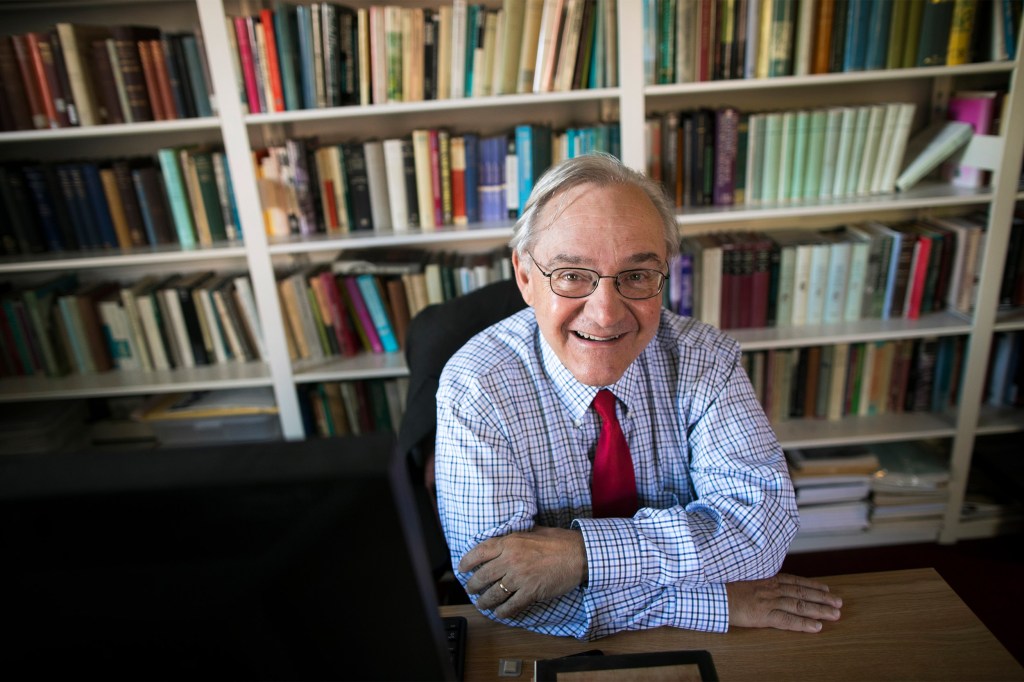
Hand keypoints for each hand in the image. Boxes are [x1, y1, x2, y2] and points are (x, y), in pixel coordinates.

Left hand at [459, 526, 586, 617]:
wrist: (579, 554)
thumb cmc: (559, 541)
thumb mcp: (533, 531)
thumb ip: (515, 537)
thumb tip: (503, 541)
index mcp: (510, 542)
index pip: (479, 552)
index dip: (467, 562)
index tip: (461, 568)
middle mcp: (511, 560)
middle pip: (483, 576)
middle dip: (473, 585)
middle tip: (470, 589)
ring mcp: (520, 577)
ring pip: (493, 594)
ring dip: (484, 601)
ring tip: (481, 604)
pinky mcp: (530, 592)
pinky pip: (510, 606)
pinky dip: (502, 612)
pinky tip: (499, 613)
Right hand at [727, 573, 841, 631]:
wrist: (711, 594)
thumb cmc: (723, 586)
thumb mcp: (742, 577)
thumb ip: (756, 580)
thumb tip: (763, 583)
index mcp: (766, 579)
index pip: (794, 581)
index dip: (812, 585)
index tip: (825, 588)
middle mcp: (771, 588)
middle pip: (802, 593)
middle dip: (822, 598)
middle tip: (839, 603)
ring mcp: (769, 601)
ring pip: (800, 605)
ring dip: (820, 610)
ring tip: (835, 614)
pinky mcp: (764, 615)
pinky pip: (788, 620)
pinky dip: (804, 624)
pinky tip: (817, 627)